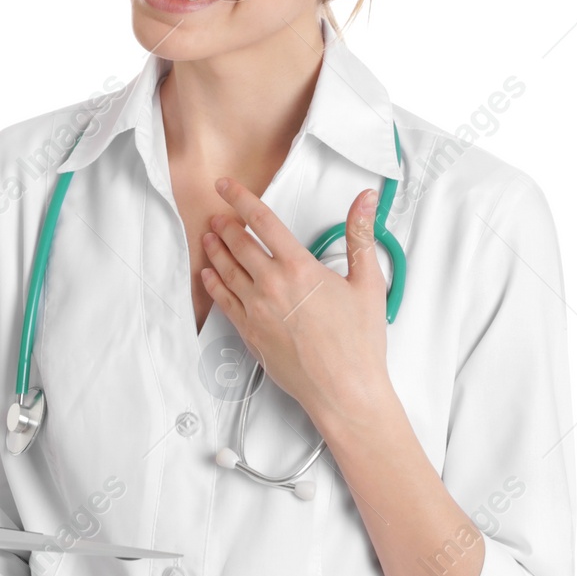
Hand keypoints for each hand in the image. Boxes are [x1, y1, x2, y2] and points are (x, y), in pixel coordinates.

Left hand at [199, 179, 393, 434]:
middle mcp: (272, 285)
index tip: (226, 185)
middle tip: (217, 213)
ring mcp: (256, 310)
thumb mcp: (368, 283)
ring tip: (208, 237)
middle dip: (225, 224)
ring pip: (226, 270)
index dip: (241, 198)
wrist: (344, 390)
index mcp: (299, 268)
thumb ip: (361, 235)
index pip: (262, 221)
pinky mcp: (249, 333)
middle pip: (239, 244)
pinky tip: (209, 274)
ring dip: (215, 250)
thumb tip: (365, 201)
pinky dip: (213, 283)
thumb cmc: (359, 342)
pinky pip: (223, 301)